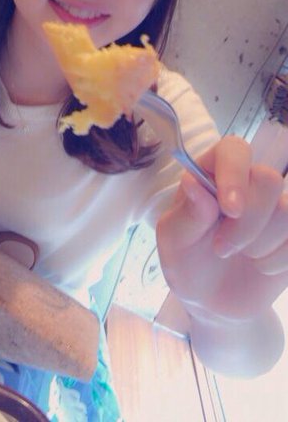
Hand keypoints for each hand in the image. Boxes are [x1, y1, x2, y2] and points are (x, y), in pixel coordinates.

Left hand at [156, 135, 287, 320]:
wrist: (213, 302)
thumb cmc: (187, 262)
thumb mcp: (173, 243)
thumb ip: (185, 215)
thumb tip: (193, 183)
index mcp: (211, 172)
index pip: (234, 149)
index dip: (235, 173)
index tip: (229, 209)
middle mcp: (247, 182)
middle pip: (268, 180)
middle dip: (246, 224)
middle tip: (221, 248)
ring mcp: (275, 206)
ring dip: (261, 244)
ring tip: (241, 256)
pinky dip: (279, 260)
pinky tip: (261, 266)